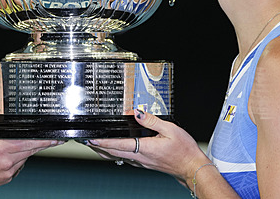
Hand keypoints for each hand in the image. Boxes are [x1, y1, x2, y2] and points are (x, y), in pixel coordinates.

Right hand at [0, 99, 61, 197]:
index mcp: (0, 149)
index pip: (28, 143)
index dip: (43, 140)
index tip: (54, 137)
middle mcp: (7, 162)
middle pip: (31, 150)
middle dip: (44, 144)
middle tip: (56, 140)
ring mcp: (8, 172)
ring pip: (25, 158)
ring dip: (30, 151)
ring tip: (35, 143)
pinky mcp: (7, 178)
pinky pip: (19, 166)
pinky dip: (20, 159)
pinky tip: (15, 155)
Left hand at [86, 109, 207, 184]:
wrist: (192, 167)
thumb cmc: (184, 150)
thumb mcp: (171, 129)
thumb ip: (152, 120)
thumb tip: (137, 112)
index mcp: (145, 148)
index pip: (118, 145)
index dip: (103, 142)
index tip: (91, 139)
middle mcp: (141, 157)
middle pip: (113, 153)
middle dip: (98, 147)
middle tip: (86, 141)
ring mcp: (142, 162)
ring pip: (118, 157)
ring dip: (104, 151)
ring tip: (94, 145)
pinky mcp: (145, 163)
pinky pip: (126, 158)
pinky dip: (115, 154)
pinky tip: (113, 151)